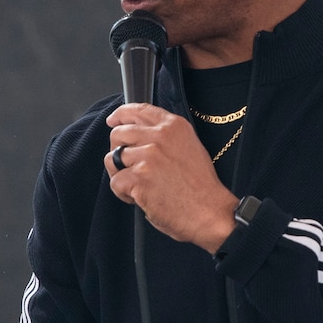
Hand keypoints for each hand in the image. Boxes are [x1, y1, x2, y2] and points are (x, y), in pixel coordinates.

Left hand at [105, 103, 238, 251]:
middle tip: (130, 167)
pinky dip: (123, 193)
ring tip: (138, 186)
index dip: (121, 115)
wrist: (209, 211)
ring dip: (121, 175)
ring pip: (113, 158)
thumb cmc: (201, 187)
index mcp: (174, 126)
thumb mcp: (190, 147)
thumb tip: (142, 134)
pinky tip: (138, 198)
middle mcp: (160, 137)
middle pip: (119, 134)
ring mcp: (148, 156)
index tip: (113, 121)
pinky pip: (115, 182)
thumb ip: (166, 137)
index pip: (139, 110)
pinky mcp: (139, 177)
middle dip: (118, 150)